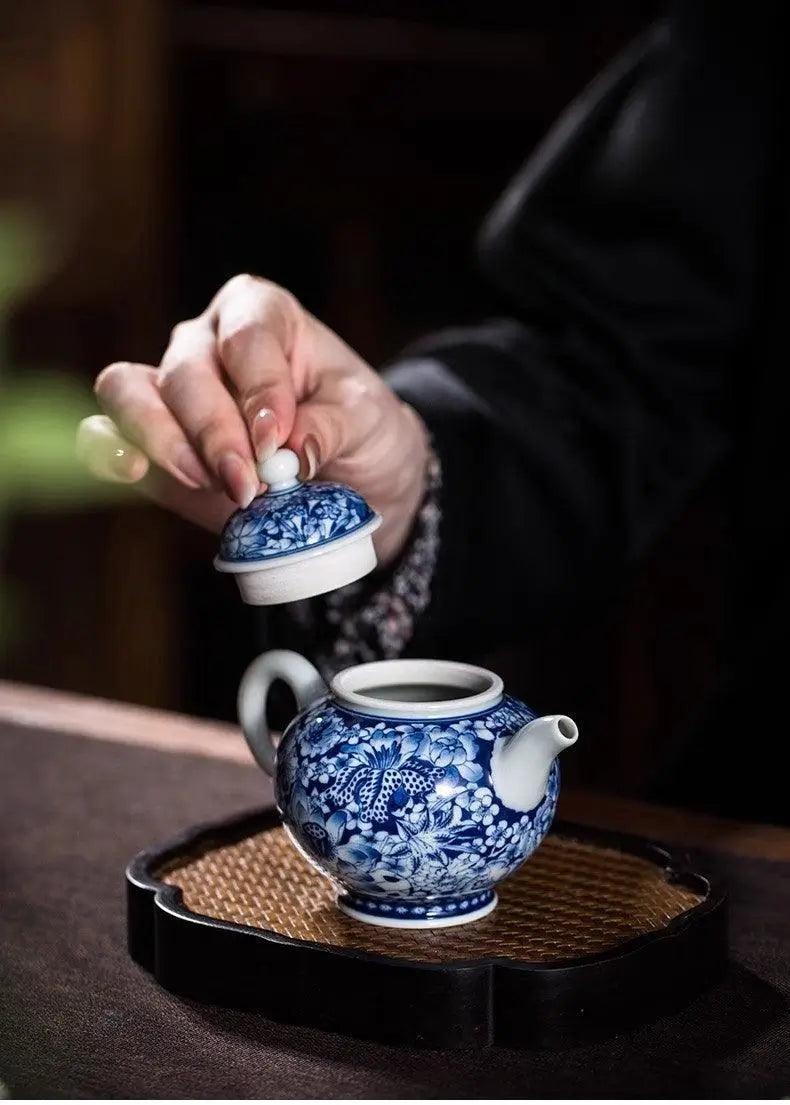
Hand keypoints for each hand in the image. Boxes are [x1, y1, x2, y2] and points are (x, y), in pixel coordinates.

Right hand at [77, 275, 428, 565]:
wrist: (351, 480)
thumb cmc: (359, 430)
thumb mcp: (368, 420)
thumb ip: (330, 427)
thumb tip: (290, 450)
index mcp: (261, 314)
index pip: (246, 338)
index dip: (259, 390)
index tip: (277, 441)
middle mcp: (205, 342)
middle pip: (187, 371)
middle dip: (214, 432)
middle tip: (247, 484)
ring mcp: (169, 389)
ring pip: (131, 392)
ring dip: (161, 440)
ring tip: (205, 482)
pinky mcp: (147, 440)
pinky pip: (104, 433)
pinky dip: (109, 451)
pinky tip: (133, 471)